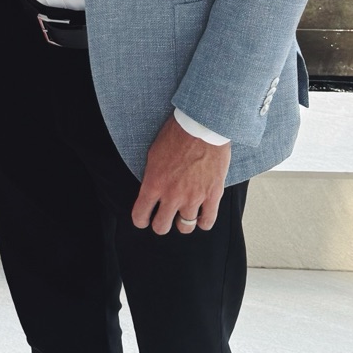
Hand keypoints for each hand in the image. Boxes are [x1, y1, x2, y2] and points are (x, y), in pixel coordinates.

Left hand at [131, 115, 230, 236]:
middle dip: (161, 224)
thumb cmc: (177, 134)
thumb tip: (152, 190)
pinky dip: (203, 222)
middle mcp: (172, 195)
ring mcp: (193, 197)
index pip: (140, 216)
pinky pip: (207, 222)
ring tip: (185, 215)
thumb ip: (153, 177)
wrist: (202, 125)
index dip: (141, 220)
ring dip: (183, 223)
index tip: (144, 219)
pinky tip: (201, 216)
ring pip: (185, 228)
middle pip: (161, 227)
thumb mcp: (154, 155)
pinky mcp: (212, 195)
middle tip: (165, 217)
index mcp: (153, 184)